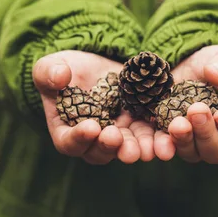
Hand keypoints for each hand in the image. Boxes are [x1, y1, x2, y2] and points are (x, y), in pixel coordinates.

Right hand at [32, 51, 157, 164]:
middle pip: (100, 152)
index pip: (69, 142)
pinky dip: (159, 138)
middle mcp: (93, 141)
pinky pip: (150, 135)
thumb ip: (48, 73)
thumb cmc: (65, 69)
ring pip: (127, 148)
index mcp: (66, 131)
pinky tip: (169, 136)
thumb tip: (59, 77)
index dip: (80, 137)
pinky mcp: (139, 125)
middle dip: (110, 146)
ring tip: (148, 148)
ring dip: (138, 150)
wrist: (94, 65)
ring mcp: (118, 135)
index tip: (92, 127)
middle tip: (117, 138)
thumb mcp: (51, 67)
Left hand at [154, 45, 217, 163]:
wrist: (188, 64)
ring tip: (176, 123)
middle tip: (195, 110)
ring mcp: (192, 142)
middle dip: (205, 133)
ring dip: (183, 140)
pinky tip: (154, 137)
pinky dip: (158, 144)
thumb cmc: (217, 64)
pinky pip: (163, 146)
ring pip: (190, 152)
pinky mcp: (168, 137)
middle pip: (215, 152)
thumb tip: (215, 73)